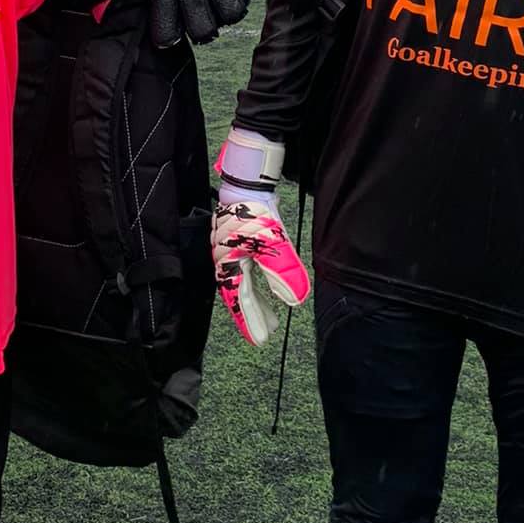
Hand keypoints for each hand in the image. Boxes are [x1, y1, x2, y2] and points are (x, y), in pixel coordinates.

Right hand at [210, 127, 310, 344]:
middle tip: (267, 332)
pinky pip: (246, 270)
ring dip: (256, 300)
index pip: (239, 301)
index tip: (260, 340)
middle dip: (254, 314)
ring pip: (243, 283)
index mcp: (230, 265)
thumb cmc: (254, 211)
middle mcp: (228, 261)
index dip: (249, 321)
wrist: (244, 182)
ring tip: (271, 315)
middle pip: (240, 294)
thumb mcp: (272, 242)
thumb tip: (296, 301)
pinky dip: (257, 282)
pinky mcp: (239, 241)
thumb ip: (283, 272)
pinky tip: (266, 285)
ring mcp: (232, 251)